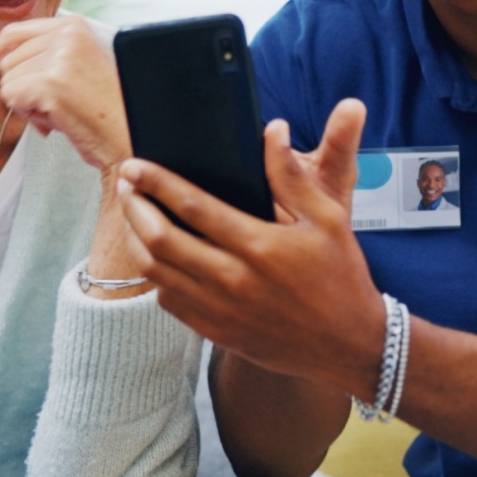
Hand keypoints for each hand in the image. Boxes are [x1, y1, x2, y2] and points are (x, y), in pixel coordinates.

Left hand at [0, 16, 128, 170]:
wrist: (129, 135)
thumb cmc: (109, 108)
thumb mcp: (81, 64)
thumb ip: (48, 53)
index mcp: (75, 25)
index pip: (15, 32)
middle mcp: (67, 35)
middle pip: (9, 59)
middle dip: (21, 88)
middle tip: (52, 106)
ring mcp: (59, 57)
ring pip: (8, 80)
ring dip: (27, 103)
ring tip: (61, 111)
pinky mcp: (51, 83)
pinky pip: (12, 97)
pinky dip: (29, 115)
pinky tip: (57, 119)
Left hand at [116, 98, 386, 394]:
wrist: (350, 344)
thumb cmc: (341, 276)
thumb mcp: (328, 218)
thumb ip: (292, 175)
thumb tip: (273, 131)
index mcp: (260, 245)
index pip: (193, 206)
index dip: (157, 182)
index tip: (136, 166)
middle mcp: (234, 280)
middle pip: (161, 240)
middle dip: (135, 207)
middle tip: (126, 186)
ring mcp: (222, 311)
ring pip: (157, 273)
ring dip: (137, 241)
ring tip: (134, 216)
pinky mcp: (218, 332)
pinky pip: (169, 302)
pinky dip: (157, 276)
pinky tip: (159, 257)